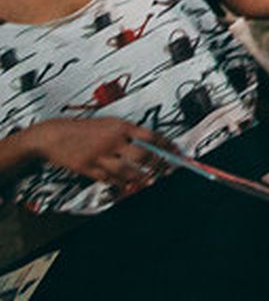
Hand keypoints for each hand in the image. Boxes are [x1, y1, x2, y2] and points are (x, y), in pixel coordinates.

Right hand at [28, 118, 166, 191]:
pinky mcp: (88, 168)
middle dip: (159, 164)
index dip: (166, 145)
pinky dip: (120, 182)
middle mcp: (112, 141)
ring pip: (127, 171)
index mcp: (120, 126)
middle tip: (168, 169)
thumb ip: (128, 132)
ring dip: (142, 177)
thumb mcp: (109, 123)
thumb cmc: (83, 128)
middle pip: (143, 155)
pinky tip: (127, 184)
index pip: (151, 136)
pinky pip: (109, 179)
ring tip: (151, 180)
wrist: (54, 135)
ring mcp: (100, 156)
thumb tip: (149, 141)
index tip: (176, 152)